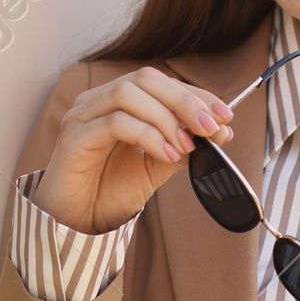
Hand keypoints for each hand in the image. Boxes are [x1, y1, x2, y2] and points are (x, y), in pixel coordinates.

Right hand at [33, 67, 233, 233]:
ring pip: (128, 94)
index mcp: (119, 101)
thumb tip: (222, 132)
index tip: (225, 115)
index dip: (195, 94)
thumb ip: (183, 146)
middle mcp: (98, 100)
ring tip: (187, 146)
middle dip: (185, 100)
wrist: (76, 222)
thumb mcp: (156, 166)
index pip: (161, 83)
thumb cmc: (110, 190)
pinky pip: (114, 123)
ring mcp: (83, 115)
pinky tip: (166, 155)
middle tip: (212, 127)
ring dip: (165, 118)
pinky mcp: (74, 136)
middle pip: (145, 79)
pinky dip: (147, 135)